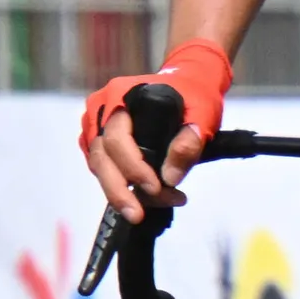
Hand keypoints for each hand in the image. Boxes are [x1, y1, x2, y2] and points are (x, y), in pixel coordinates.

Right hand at [82, 42, 232, 220]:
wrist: (189, 84)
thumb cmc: (194, 94)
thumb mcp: (203, 113)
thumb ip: (190, 141)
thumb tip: (171, 177)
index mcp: (120, 95)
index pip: (115, 138)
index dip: (132, 166)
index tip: (155, 187)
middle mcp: (100, 110)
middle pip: (100, 157)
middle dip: (118, 191)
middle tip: (137, 215)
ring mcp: (96, 126)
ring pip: (99, 167)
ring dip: (123, 192)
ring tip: (157, 204)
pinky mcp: (99, 141)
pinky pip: (103, 168)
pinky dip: (123, 185)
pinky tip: (149, 196)